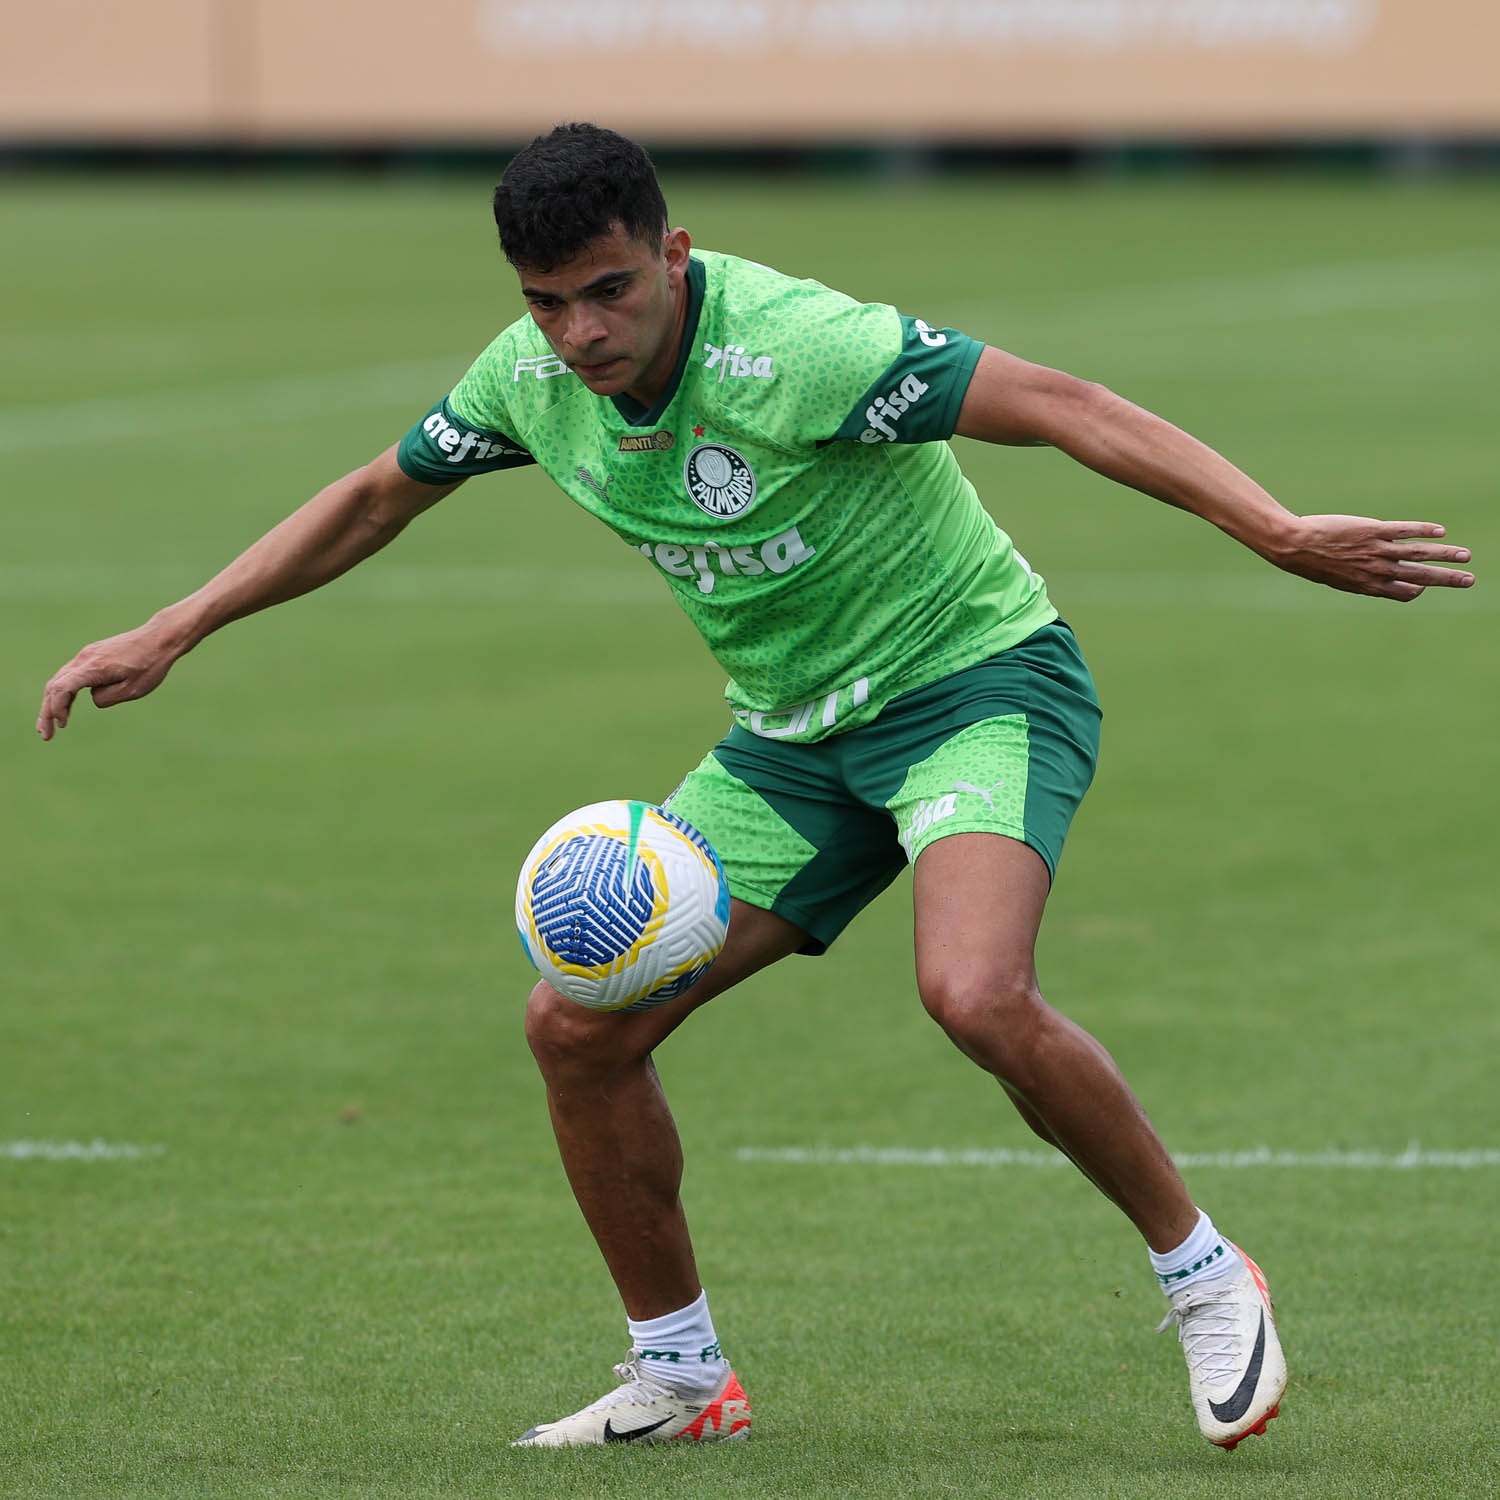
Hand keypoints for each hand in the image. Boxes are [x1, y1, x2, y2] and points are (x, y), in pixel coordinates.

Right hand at [37, 621, 186, 740]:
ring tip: (52, 725)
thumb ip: (106, 698)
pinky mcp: (92, 655)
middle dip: (47, 712)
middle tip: (46, 735)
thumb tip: (92, 698)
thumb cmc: (150, 665)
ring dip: (53, 703)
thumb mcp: (132, 690)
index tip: (62, 724)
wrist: (160, 638)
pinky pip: (71, 675)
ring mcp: (86, 655)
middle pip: (54, 686)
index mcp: (93, 667)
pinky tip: (66, 708)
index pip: (62, 688)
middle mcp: (84, 658)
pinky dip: (65, 692)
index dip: (56, 708)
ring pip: (60, 680)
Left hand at [1268, 515, 1474, 601]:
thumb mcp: (1337, 578)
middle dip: (1447, 579)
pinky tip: (1440, 532)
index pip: (1405, 593)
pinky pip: (1405, 531)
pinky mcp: (1373, 531)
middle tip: (1470, 580)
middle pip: (1421, 577)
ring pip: (1419, 554)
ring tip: (1465, 556)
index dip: (1418, 590)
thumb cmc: (1311, 562)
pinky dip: (1424, 531)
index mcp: (1369, 585)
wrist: (1295, 546)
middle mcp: (1377, 570)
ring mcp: (1377, 551)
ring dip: (1445, 555)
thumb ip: (1359, 579)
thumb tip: (1372, 579)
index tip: (1424, 585)